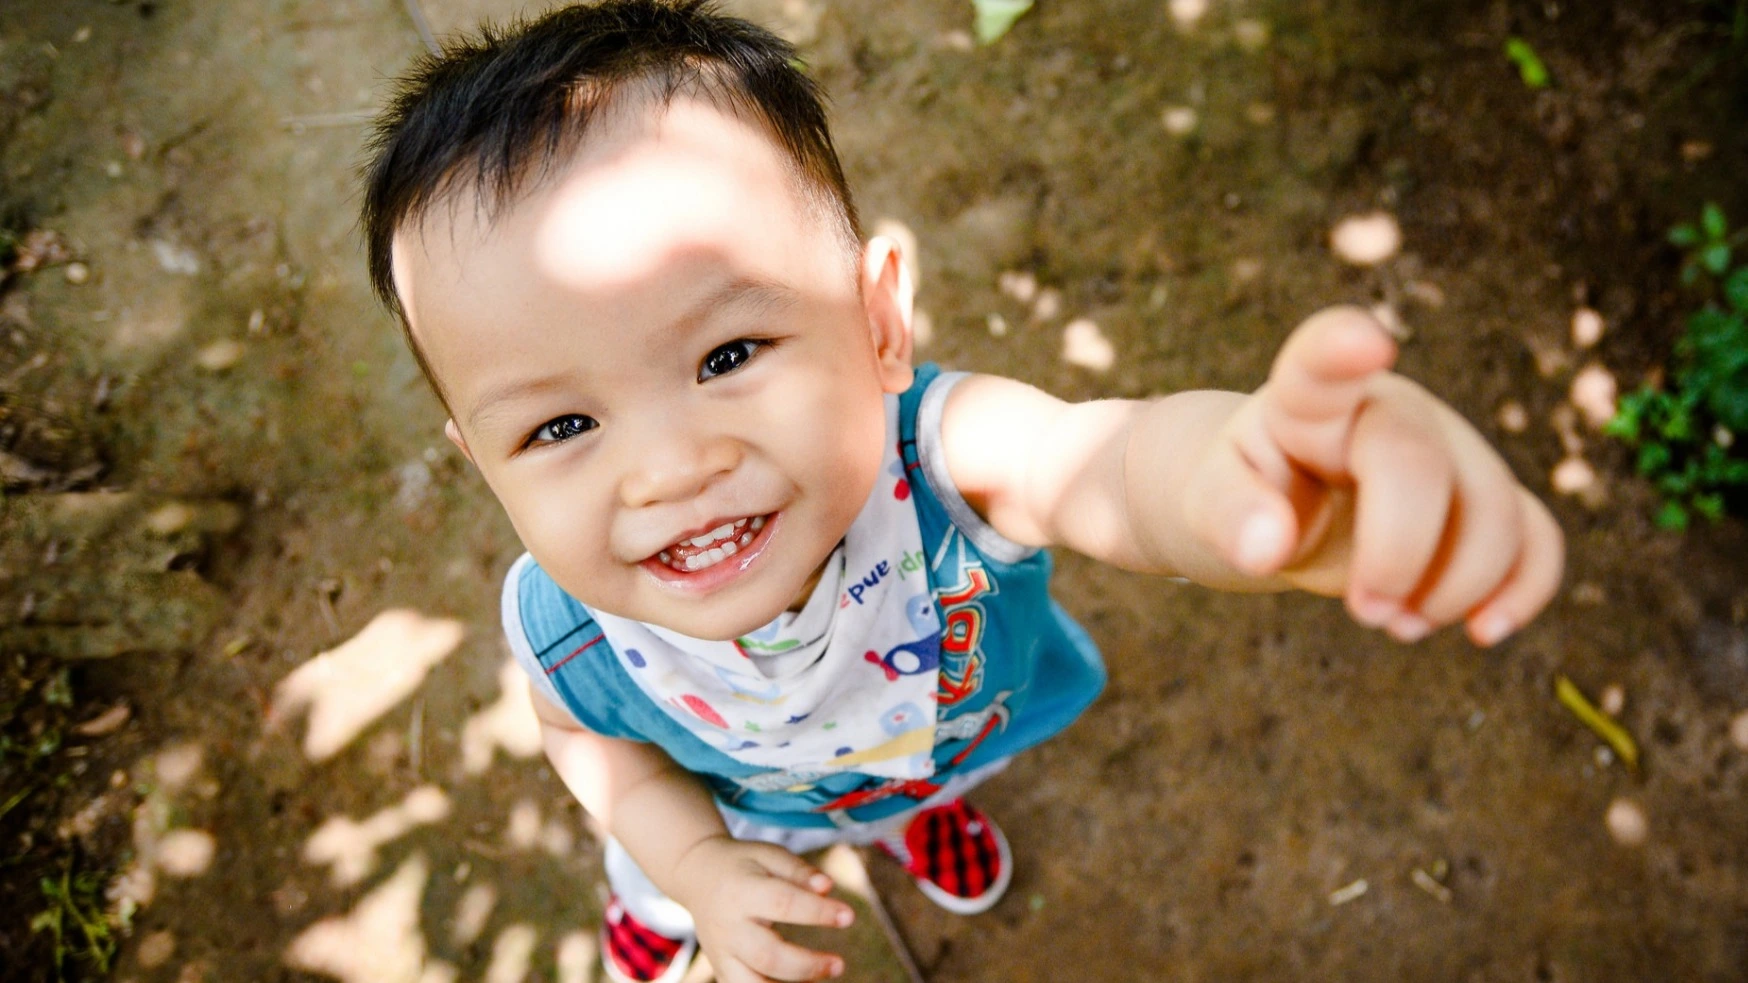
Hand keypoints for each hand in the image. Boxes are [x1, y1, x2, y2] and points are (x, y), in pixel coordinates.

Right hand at [667, 835, 852, 981]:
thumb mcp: (768, 854)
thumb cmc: (742, 864)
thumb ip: (798, 871)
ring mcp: (721, 952)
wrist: (697, 875)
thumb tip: (828, 886)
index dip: (818, 911)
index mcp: (741, 891)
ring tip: (821, 977)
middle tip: (839, 965)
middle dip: (806, 965)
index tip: (849, 915)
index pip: (783, 903)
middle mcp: (728, 926)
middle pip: (767, 955)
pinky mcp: (721, 968)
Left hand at [1183, 306, 1564, 644]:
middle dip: (1397, 556)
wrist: (1277, 503)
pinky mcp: (1484, 498)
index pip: (1322, 360)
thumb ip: (1228, 517)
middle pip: (1420, 467)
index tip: (1365, 345)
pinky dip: (1523, 589)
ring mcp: (1448, 449)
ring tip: (1397, 625)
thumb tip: (1266, 548)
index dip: (1343, 348)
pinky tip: (1483, 631)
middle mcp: (1390, 411)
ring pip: (1494, 509)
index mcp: (1310, 399)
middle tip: (1364, 613)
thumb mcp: (1206, 502)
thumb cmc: (1242, 491)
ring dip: (1455, 588)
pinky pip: (1536, 535)